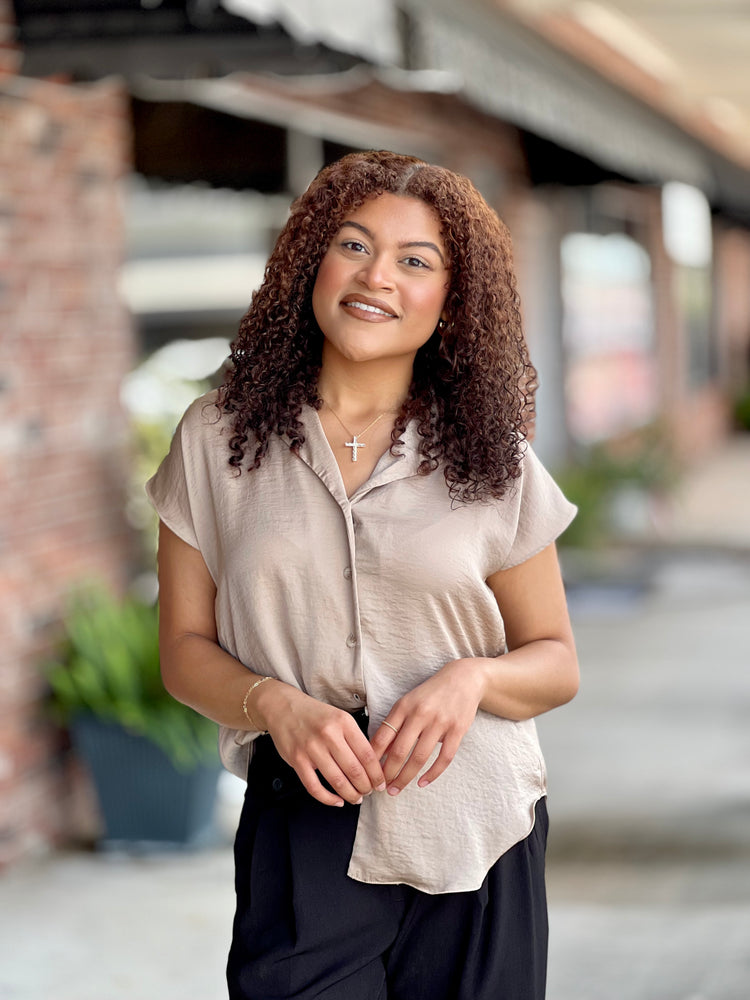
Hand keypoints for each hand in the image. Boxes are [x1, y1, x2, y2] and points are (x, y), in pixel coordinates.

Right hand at [255, 682, 385, 806]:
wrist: (283, 707)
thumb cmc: (315, 715)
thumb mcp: (340, 717)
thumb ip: (354, 738)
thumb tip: (372, 766)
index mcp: (344, 722)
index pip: (367, 754)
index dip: (377, 774)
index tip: (380, 783)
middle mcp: (328, 734)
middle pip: (354, 770)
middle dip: (365, 787)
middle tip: (369, 792)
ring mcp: (311, 748)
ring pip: (337, 781)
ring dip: (350, 794)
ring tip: (356, 798)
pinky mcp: (297, 760)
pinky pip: (314, 787)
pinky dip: (328, 799)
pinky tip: (337, 801)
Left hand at [370, 659, 485, 795]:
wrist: (463, 679)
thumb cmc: (431, 693)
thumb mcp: (408, 702)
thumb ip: (395, 724)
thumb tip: (381, 752)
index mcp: (404, 706)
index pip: (383, 736)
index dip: (373, 757)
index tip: (368, 772)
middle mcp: (420, 714)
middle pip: (400, 751)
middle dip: (388, 773)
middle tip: (380, 788)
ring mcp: (440, 722)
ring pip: (419, 757)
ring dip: (405, 777)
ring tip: (396, 789)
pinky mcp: (457, 730)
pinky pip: (444, 758)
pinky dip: (432, 774)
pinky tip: (422, 783)